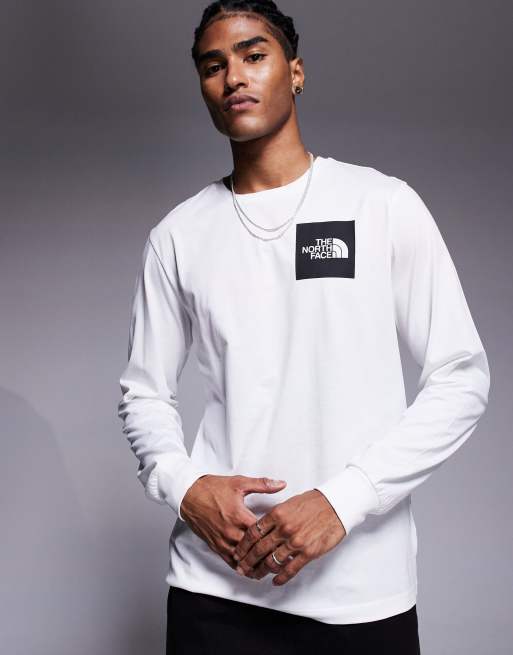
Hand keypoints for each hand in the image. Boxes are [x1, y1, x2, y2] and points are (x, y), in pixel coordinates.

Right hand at [179, 474, 286, 570]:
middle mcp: (230, 531)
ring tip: (269, 570)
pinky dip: (240, 567)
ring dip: (254, 565)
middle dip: (267, 555)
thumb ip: (262, 484)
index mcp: (239, 515)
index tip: (286, 542)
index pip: (261, 532)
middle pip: (252, 549)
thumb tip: (281, 484)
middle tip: (282, 561)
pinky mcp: (214, 545)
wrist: (189, 494)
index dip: (274, 538)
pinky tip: (249, 571)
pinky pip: (229, 561)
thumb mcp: (239, 483)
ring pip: (241, 559)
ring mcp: (222, 539)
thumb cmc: (213, 488)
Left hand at [232, 489, 346, 584]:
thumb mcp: (288, 503)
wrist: (335, 505)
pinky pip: (291, 569)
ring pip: (272, 561)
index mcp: (277, 514)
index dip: (243, 545)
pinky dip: (281, 577)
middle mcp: (284, 529)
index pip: (253, 533)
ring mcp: (296, 542)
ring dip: (261, 571)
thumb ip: (274, 517)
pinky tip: (276, 581)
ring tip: (255, 575)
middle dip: (247, 561)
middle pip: (259, 549)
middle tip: (241, 568)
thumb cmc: (313, 502)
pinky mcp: (308, 552)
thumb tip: (262, 528)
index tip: (238, 552)